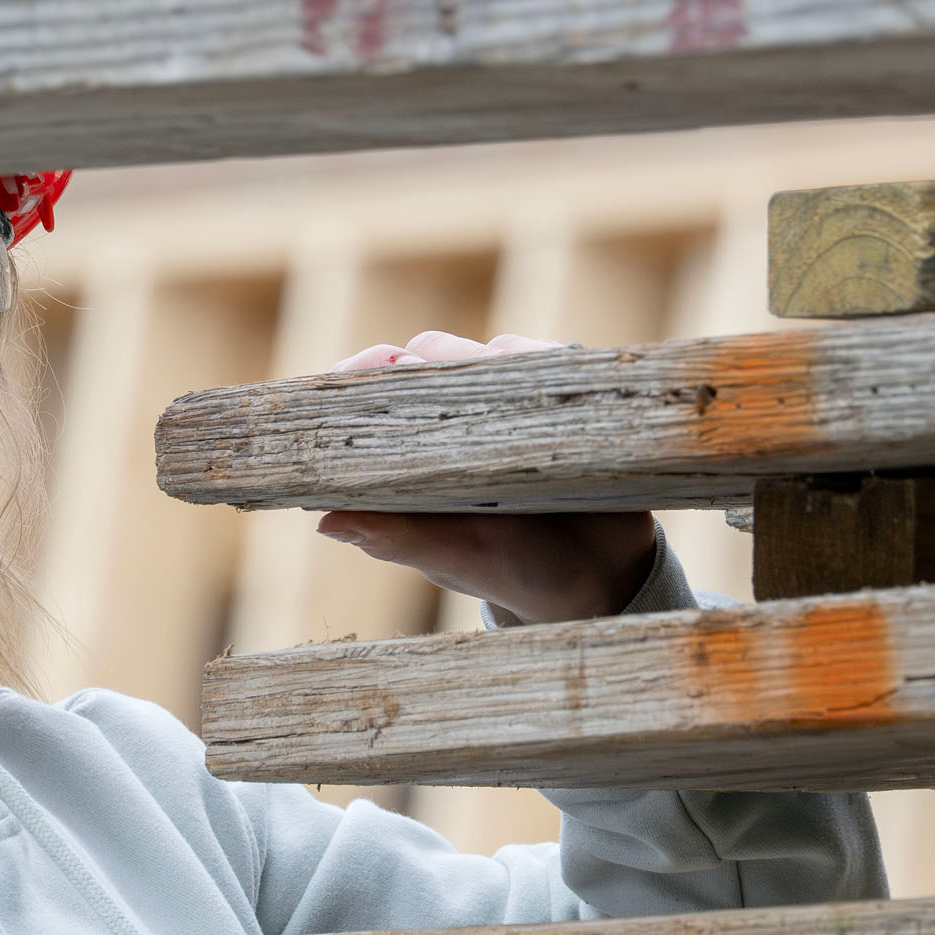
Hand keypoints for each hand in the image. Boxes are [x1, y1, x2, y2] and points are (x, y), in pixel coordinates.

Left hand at [315, 331, 658, 624]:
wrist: (606, 581)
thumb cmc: (516, 573)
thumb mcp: (457, 558)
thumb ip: (400, 538)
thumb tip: (329, 523)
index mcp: (414, 461)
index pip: (372, 399)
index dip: (364, 374)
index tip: (382, 363)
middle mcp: (457, 425)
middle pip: (430, 358)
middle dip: (435, 357)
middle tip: (441, 369)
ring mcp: (508, 408)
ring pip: (491, 353)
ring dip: (494, 360)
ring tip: (507, 390)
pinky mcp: (557, 399)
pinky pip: (548, 359)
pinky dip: (545, 361)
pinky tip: (551, 389)